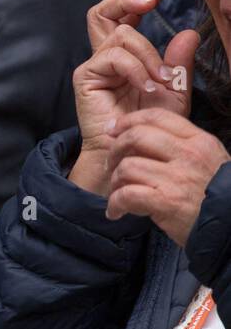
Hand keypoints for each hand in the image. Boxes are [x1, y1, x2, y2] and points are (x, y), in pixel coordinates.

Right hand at [66, 0, 197, 194]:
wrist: (130, 151)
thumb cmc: (148, 126)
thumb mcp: (174, 90)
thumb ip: (179, 63)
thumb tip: (189, 33)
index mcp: (123, 56)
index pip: (120, 17)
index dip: (133, 1)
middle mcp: (105, 57)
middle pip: (100, 13)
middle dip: (124, 0)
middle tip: (149, 4)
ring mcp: (94, 66)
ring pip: (120, 36)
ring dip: (148, 54)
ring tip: (159, 80)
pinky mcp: (86, 77)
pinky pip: (114, 57)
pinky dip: (136, 69)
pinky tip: (146, 87)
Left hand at [104, 108, 230, 245]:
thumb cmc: (217, 197)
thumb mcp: (209, 161)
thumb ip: (181, 147)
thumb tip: (140, 137)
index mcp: (199, 142)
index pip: (157, 117)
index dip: (128, 121)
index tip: (113, 131)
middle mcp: (189, 155)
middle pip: (136, 136)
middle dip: (115, 149)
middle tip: (111, 165)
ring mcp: (178, 178)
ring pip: (128, 166)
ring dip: (115, 182)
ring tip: (119, 194)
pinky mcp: (167, 202)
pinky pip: (127, 194)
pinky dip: (116, 203)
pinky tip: (117, 212)